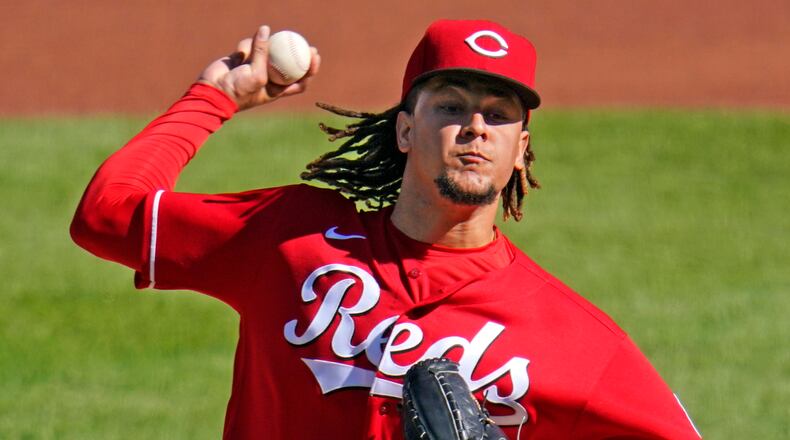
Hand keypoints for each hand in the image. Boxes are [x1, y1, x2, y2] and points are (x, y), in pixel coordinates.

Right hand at [198, 25, 320, 110]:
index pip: (300, 80)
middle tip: (301, 39)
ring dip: (261, 47)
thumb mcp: (257, 75)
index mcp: (277, 89)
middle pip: (288, 62)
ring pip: (267, 49)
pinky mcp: (243, 58)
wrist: (212, 91)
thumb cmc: (238, 90)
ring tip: (250, 55)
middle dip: (295, 50)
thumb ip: (263, 53)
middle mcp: (269, 78)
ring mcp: (256, 67)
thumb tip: (266, 29)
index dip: (310, 69)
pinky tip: (239, 54)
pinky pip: (250, 45)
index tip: (314, 56)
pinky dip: (246, 46)